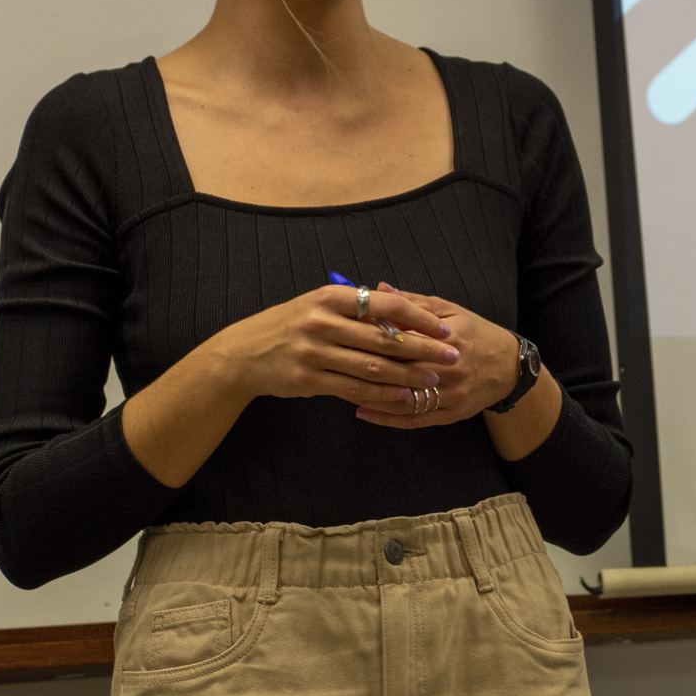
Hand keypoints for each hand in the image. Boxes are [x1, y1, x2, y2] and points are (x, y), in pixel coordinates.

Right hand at [200, 284, 454, 420]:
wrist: (243, 354)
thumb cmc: (289, 326)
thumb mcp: (317, 305)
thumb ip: (355, 306)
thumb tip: (402, 307)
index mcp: (329, 298)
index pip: (386, 305)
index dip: (419, 317)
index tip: (445, 327)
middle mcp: (322, 322)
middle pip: (384, 337)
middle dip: (423, 348)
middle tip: (452, 355)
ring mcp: (314, 353)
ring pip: (372, 366)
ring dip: (408, 374)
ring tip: (434, 379)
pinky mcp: (308, 380)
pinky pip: (354, 389)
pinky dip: (382, 394)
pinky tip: (403, 396)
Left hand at [352, 284, 521, 428]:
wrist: (509, 367)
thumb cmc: (477, 333)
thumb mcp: (450, 310)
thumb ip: (413, 302)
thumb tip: (378, 289)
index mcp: (448, 338)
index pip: (402, 337)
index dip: (371, 335)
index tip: (345, 332)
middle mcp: (449, 368)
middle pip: (399, 369)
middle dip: (365, 366)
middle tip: (335, 361)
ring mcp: (450, 394)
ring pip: (402, 398)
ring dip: (370, 395)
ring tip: (341, 388)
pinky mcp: (450, 414)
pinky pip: (413, 419)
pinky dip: (386, 418)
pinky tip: (362, 411)